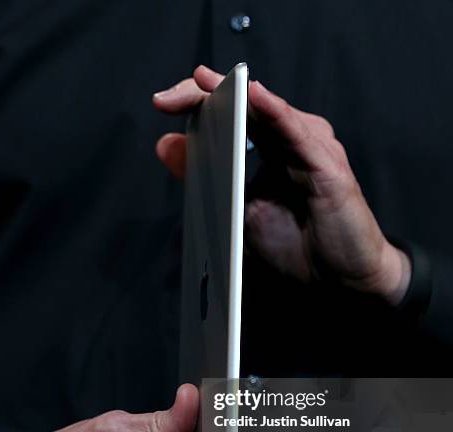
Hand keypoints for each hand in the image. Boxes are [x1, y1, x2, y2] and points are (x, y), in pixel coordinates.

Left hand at [153, 65, 410, 305]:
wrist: (339, 276)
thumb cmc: (297, 244)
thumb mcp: (238, 210)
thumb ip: (206, 176)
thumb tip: (165, 145)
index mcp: (272, 146)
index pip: (233, 112)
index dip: (199, 102)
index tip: (162, 104)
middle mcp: (292, 139)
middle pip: (246, 103)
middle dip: (206, 94)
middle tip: (170, 98)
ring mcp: (312, 148)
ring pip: (269, 112)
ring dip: (235, 96)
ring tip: (202, 84)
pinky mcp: (328, 166)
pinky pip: (298, 134)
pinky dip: (275, 113)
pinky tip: (254, 97)